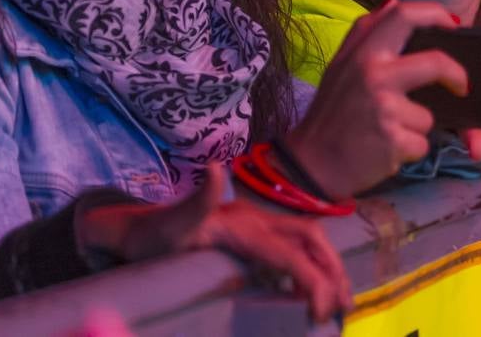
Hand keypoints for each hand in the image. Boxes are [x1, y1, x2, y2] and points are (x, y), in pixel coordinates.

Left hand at [77, 165, 350, 321]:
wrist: (136, 232)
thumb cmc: (154, 235)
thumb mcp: (171, 222)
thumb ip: (197, 201)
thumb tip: (215, 168)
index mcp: (246, 225)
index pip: (291, 253)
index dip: (312, 280)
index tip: (319, 312)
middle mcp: (258, 222)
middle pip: (311, 240)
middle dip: (333, 270)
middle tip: (344, 307)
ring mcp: (257, 228)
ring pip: (307, 242)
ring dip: (328, 268)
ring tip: (343, 300)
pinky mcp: (252, 238)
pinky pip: (293, 249)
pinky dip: (312, 267)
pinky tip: (311, 290)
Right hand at [284, 0, 466, 198]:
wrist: (311, 163)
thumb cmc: (331, 113)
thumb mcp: (341, 65)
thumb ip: (366, 34)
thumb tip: (394, 2)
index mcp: (362, 51)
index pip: (405, 14)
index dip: (436, 15)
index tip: (452, 27)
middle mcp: (374, 73)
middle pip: (436, 62)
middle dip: (456, 74)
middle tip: (462, 86)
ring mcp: (384, 107)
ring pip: (429, 115)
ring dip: (416, 127)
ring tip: (389, 132)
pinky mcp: (393, 140)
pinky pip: (422, 143)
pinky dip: (411, 150)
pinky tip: (387, 150)